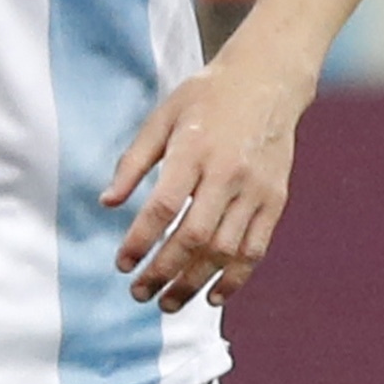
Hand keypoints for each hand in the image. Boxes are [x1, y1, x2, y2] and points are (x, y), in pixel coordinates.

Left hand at [100, 55, 305, 310]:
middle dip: (164, 272)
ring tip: (169, 303)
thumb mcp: (161, 117)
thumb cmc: (207, 97)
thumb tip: (108, 203)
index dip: (140, 241)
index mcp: (194, 150)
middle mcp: (227, 173)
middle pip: (194, 236)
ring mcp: (256, 189)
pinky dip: (235, 278)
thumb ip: (133, 162)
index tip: (122, 264)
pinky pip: (255, 248)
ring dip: (195, 283)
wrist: (268, 80)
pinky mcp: (275, 200)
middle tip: (140, 294)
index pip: (163, 207)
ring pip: (225, 249)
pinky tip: (213, 296)